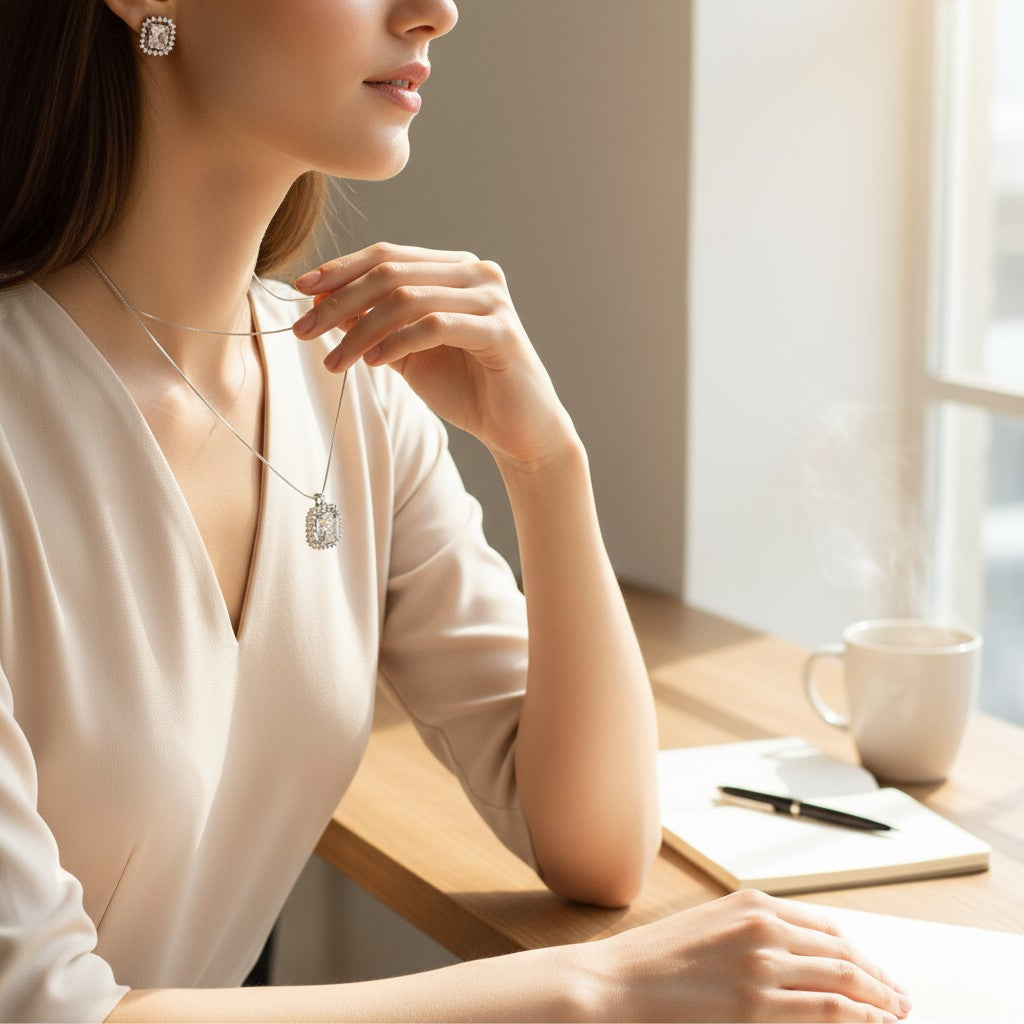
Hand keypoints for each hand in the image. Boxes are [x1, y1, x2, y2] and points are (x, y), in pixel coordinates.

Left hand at [292, 243, 576, 467]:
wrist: (517, 429)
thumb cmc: (466, 388)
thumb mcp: (406, 352)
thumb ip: (371, 322)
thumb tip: (320, 300)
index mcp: (454, 269)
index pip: (388, 255)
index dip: (340, 270)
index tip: (300, 292)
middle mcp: (477, 274)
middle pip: (392, 271)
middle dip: (340, 301)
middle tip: (303, 331)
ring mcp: (492, 300)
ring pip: (409, 297)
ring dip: (361, 330)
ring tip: (334, 362)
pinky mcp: (501, 331)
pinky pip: (435, 326)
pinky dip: (397, 342)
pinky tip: (373, 363)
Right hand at [593, 890, 911, 1022]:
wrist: (614, 984)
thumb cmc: (653, 961)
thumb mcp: (708, 928)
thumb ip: (752, 935)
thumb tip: (796, 958)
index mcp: (751, 904)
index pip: (826, 927)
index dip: (858, 952)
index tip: (874, 971)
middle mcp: (764, 928)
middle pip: (843, 951)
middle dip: (878, 977)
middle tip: (898, 998)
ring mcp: (762, 966)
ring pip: (845, 980)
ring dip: (879, 999)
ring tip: (896, 1014)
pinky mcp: (757, 1006)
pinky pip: (829, 1011)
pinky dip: (860, 1018)